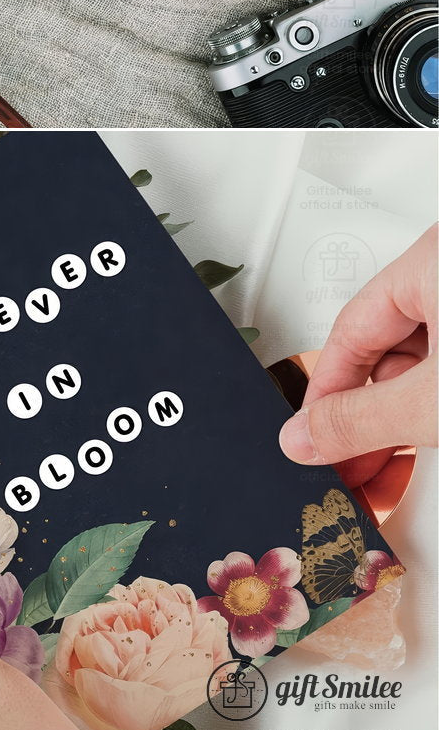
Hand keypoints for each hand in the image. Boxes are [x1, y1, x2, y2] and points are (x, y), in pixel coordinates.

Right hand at [279, 224, 436, 485]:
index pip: (351, 330)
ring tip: (389, 469)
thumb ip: (361, 421)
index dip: (326, 393)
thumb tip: (303, 435)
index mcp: (431, 260)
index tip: (312, 437)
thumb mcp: (433, 402)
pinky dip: (434, 407)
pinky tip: (425, 444)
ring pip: (423, 361)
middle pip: (386, 348)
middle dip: (370, 414)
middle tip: (352, 467)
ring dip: (405, 417)